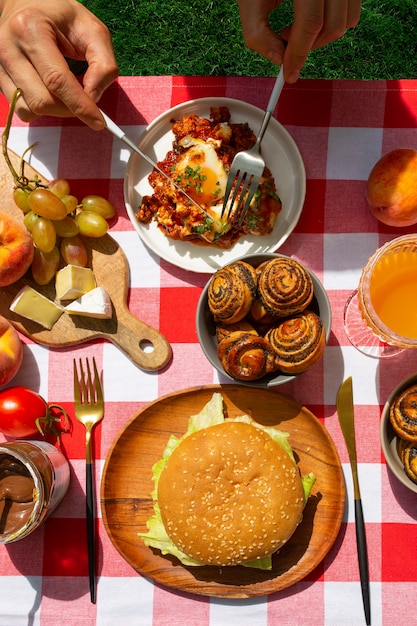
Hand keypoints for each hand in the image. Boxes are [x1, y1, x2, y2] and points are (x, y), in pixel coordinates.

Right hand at [0, 0, 117, 128]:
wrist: (26, 4)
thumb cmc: (60, 16)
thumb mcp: (92, 30)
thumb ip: (103, 63)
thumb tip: (94, 97)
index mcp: (30, 28)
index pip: (57, 81)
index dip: (80, 106)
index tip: (99, 122)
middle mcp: (9, 47)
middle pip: (43, 101)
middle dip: (69, 110)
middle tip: (85, 102)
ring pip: (30, 109)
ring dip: (55, 111)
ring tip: (67, 95)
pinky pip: (20, 109)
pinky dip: (40, 109)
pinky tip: (50, 93)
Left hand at [238, 0, 360, 82]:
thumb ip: (257, 33)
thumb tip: (278, 60)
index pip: (310, 23)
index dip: (299, 54)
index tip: (289, 74)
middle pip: (333, 25)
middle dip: (310, 46)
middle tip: (286, 45)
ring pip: (347, 21)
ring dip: (322, 36)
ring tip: (295, 28)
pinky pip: (352, 9)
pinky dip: (334, 22)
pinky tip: (310, 17)